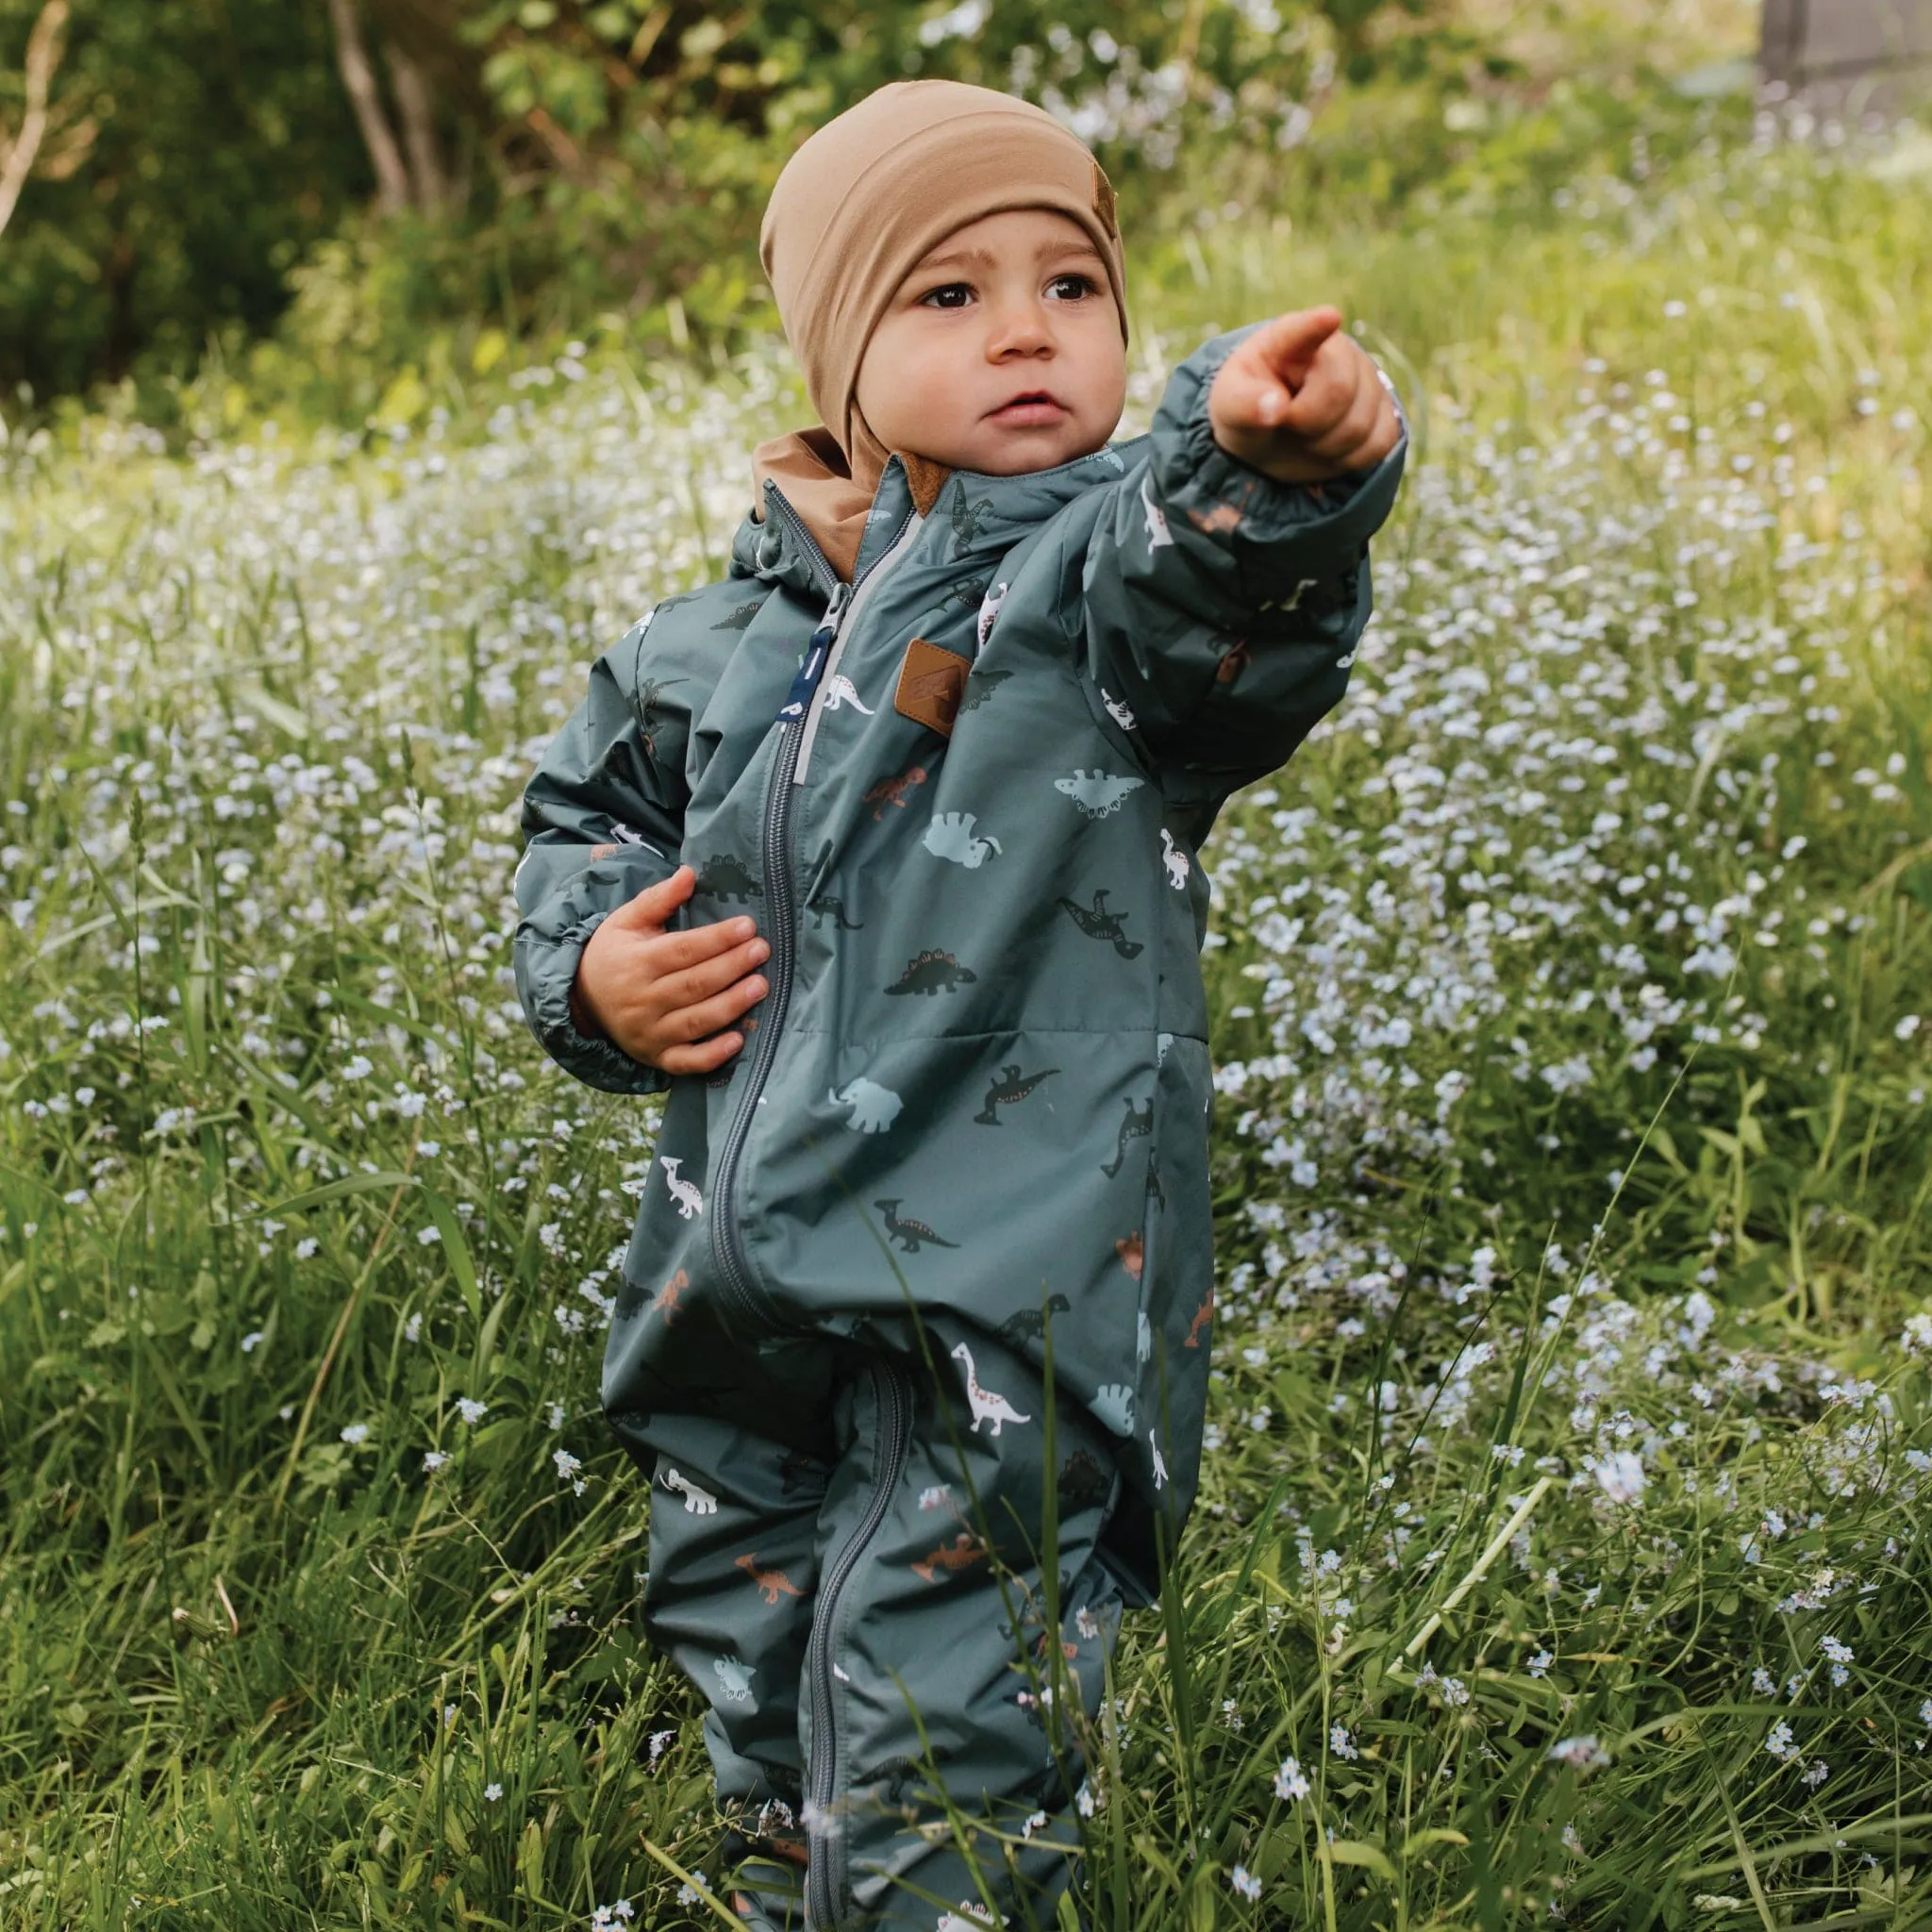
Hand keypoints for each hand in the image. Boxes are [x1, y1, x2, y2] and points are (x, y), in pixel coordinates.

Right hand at [571, 865, 769, 1075]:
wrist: (582, 999)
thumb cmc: (614, 953)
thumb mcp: (627, 920)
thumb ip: (659, 898)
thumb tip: (689, 872)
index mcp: (635, 963)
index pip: (683, 950)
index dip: (717, 939)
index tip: (748, 925)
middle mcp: (641, 1001)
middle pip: (693, 984)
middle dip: (731, 967)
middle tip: (762, 951)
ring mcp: (650, 1033)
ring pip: (695, 1022)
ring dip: (731, 1005)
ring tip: (761, 985)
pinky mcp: (657, 1057)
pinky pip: (686, 1062)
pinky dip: (712, 1056)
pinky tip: (738, 1040)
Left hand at [1207, 307, 1400, 485]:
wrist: (1275, 436)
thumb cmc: (1251, 410)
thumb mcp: (1230, 405)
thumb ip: (1245, 404)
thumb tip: (1274, 408)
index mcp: (1290, 340)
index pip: (1304, 330)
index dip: (1316, 325)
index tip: (1329, 318)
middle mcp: (1337, 351)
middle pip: (1340, 390)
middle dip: (1309, 422)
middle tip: (1289, 423)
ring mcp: (1367, 378)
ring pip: (1361, 423)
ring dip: (1327, 446)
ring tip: (1306, 435)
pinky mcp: (1386, 410)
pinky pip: (1381, 441)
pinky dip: (1352, 457)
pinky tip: (1331, 447)